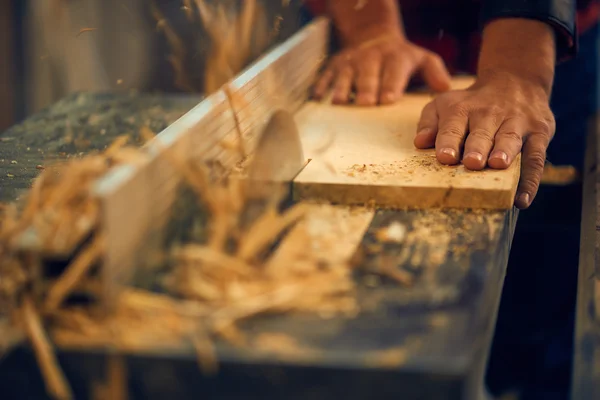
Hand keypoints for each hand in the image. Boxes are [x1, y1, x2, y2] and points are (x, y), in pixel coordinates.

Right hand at [313, 35, 451, 105]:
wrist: (372, 36)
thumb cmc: (400, 57)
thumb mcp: (421, 58)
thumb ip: (434, 72)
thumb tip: (445, 88)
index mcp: (394, 57)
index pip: (393, 71)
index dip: (390, 84)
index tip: (387, 99)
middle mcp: (370, 59)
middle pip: (368, 75)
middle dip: (366, 88)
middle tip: (365, 103)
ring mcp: (350, 63)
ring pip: (345, 76)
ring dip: (342, 88)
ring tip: (340, 102)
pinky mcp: (333, 67)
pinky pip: (325, 76)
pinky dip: (321, 87)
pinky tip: (317, 98)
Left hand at [414, 72, 555, 208]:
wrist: (516, 81)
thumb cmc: (471, 104)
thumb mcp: (445, 104)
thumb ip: (429, 122)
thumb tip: (420, 142)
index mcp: (462, 110)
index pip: (453, 126)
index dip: (449, 141)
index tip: (445, 157)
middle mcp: (490, 114)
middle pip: (482, 132)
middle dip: (477, 147)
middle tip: (472, 162)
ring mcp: (517, 123)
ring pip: (510, 138)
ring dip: (505, 152)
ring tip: (498, 165)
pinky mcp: (539, 133)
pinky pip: (536, 157)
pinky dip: (531, 180)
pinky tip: (522, 199)